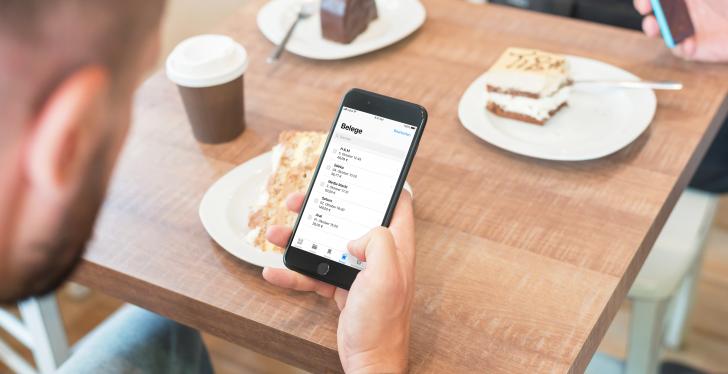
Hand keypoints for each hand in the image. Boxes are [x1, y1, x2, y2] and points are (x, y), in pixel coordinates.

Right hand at [264, 192, 415, 372]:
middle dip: (323, 208)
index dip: (384, 185)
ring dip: (298, 239)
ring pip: (326, 245)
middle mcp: (378, 256)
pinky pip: (314, 274)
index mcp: (396, 247)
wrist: (369, 361)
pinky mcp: (341, 288)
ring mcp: (358, 272)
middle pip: (349, 220)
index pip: (398, 205)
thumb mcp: (387, 275)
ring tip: (275, 234)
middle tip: (299, 199)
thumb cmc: (384, 323)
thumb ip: (378, 242)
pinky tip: (274, 272)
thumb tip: (357, 235)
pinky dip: (293, 273)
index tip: (365, 170)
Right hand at [633, 0, 727, 61]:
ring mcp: (689, 29)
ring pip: (662, 32)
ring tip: (657, 27)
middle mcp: (687, 11)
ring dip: (656, 30)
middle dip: (649, 12)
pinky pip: (680, 50)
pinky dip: (680, 48)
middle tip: (648, 12)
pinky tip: (688, 43)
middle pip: (657, 12)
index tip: (646, 2)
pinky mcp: (695, 48)